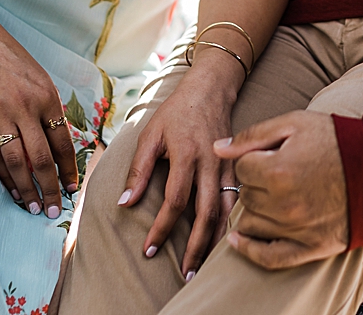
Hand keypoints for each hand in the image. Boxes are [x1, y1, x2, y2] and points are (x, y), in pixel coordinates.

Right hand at [0, 26, 77, 219]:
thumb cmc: (14, 61)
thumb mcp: (42, 81)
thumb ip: (49, 111)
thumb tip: (59, 146)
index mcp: (47, 98)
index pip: (62, 142)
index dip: (68, 168)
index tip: (73, 188)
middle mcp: (26, 108)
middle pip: (41, 158)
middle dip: (50, 187)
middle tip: (55, 210)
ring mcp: (2, 115)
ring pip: (17, 162)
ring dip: (26, 188)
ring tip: (33, 207)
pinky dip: (5, 177)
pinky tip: (13, 191)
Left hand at [116, 67, 238, 277]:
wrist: (211, 89)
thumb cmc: (176, 112)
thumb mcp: (150, 135)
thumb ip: (138, 170)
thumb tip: (125, 204)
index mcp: (187, 155)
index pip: (175, 201)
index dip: (161, 228)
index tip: (148, 250)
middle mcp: (210, 163)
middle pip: (206, 213)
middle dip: (195, 246)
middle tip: (185, 273)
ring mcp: (227, 166)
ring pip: (226, 210)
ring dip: (215, 240)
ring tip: (204, 265)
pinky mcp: (237, 167)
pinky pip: (237, 201)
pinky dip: (231, 223)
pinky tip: (224, 240)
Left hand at [214, 110, 348, 268]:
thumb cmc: (338, 140)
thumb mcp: (295, 123)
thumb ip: (253, 135)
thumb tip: (217, 148)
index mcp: (277, 170)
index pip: (241, 168)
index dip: (253, 158)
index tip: (269, 155)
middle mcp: (283, 204)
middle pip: (246, 196)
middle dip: (256, 183)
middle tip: (277, 172)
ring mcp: (296, 229)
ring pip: (252, 224)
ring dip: (256, 210)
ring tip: (273, 196)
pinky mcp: (310, 247)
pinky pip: (269, 258)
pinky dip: (250, 250)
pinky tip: (239, 240)